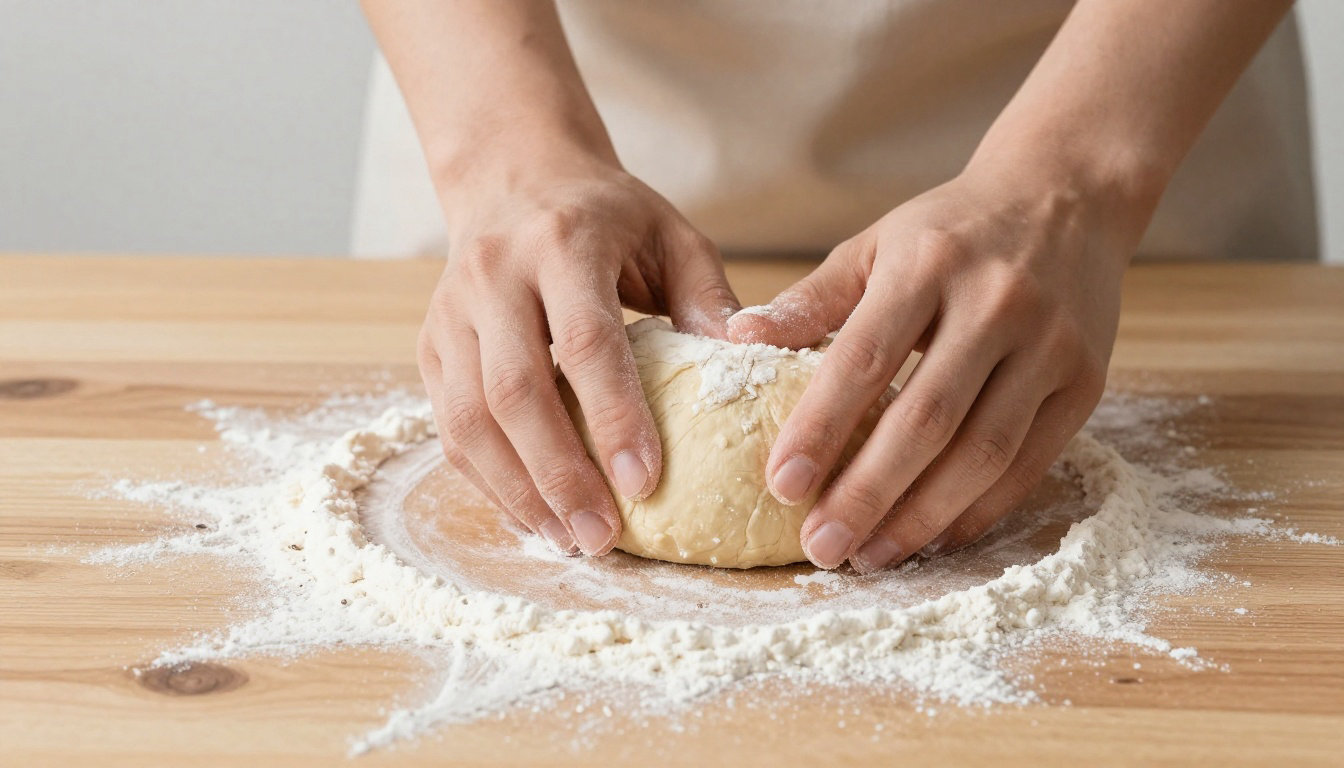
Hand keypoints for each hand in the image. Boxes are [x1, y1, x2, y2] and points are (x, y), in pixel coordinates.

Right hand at [419, 152, 738, 555]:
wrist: (513, 176)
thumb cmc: (607, 215)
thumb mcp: (671, 233)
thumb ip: (707, 294)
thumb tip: (742, 360)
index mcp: (561, 243)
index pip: (585, 340)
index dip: (613, 416)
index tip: (645, 481)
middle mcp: (493, 275)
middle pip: (514, 391)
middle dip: (558, 474)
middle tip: (601, 537)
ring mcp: (450, 312)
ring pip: (468, 418)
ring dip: (517, 490)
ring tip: (568, 539)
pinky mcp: (430, 345)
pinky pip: (448, 426)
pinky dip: (488, 479)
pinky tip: (531, 514)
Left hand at [728, 161, 1136, 570]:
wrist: (1068, 196)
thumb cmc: (952, 230)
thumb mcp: (876, 244)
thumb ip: (813, 300)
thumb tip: (737, 340)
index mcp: (928, 264)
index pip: (865, 359)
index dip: (821, 428)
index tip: (781, 486)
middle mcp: (996, 302)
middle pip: (927, 418)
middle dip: (869, 493)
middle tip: (823, 548)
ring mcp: (1050, 345)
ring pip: (984, 452)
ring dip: (923, 516)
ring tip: (870, 555)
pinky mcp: (1086, 382)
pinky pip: (1030, 463)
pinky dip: (979, 509)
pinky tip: (934, 535)